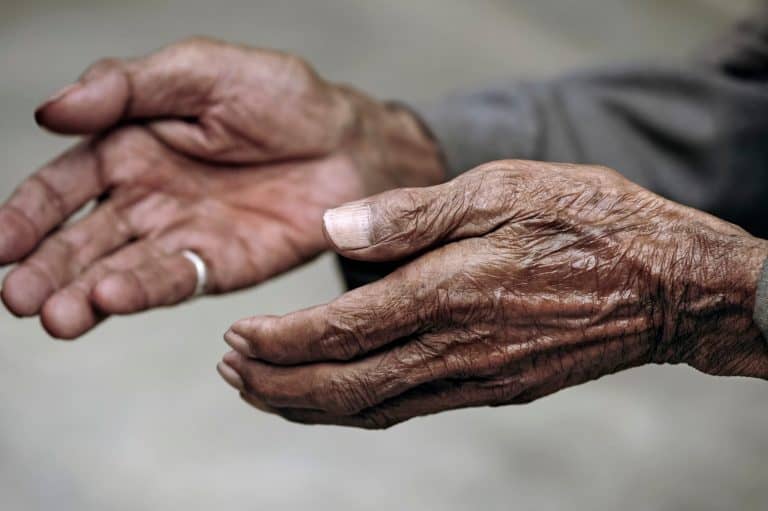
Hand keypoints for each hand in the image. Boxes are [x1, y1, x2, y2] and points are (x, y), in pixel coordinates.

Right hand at [1, 37, 443, 338]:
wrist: (350, 142)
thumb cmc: (281, 98)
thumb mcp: (201, 70)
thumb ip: (128, 87)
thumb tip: (52, 109)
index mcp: (130, 146)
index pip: (62, 185)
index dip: (26, 214)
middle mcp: (146, 198)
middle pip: (82, 240)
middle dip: (46, 269)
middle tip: (17, 298)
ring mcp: (181, 236)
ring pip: (120, 270)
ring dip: (85, 295)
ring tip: (57, 316)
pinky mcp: (219, 266)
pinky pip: (176, 280)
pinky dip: (144, 291)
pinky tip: (113, 299)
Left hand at [218, 160, 767, 428]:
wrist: (666, 284)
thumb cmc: (587, 223)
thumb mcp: (500, 189)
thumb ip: (410, 215)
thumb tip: (333, 230)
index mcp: (449, 293)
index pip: (340, 333)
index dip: (279, 341)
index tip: (235, 336)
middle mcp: (456, 350)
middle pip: (342, 387)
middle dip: (276, 383)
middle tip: (230, 371)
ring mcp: (476, 380)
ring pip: (371, 410)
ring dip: (308, 404)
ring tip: (263, 391)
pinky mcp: (494, 390)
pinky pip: (409, 411)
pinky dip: (357, 410)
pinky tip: (337, 399)